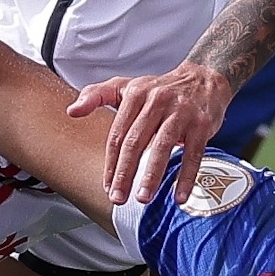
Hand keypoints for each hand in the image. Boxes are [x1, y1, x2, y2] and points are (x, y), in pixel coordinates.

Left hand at [65, 61, 235, 208]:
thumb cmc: (160, 89)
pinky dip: (186, 176)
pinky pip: (194, 153)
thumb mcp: (126, 86)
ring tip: (143, 197)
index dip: (110, 162)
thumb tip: (72, 111)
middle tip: (118, 197)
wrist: (203, 78)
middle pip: (135, 142)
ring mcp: (180, 113)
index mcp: (134, 94)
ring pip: (162, 147)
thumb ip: (96, 95)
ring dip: (151, 175)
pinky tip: (179, 195)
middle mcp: (156, 102)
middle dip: (124, 173)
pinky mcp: (201, 124)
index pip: (118, 134)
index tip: (106, 185)